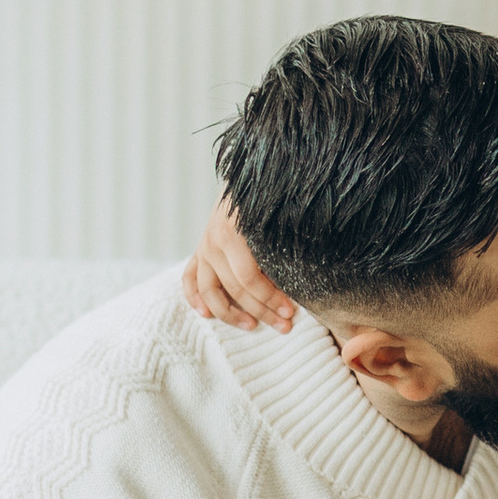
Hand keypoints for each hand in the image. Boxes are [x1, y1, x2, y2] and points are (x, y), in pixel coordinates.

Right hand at [182, 197, 298, 330]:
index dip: (270, 298)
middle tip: (284, 326)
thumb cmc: (270, 196)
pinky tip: (206, 314)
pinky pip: (189, 278)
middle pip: (234, 288)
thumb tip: (308, 269)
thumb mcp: (280, 215)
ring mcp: (204, 247)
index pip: (249, 278)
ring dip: (229, 313)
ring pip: (210, 290)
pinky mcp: (199, 250)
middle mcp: (213, 242)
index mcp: (233, 233)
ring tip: (252, 326)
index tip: (291, 312)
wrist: (250, 172)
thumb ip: (286, 240)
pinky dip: (194, 297)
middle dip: (261, 310)